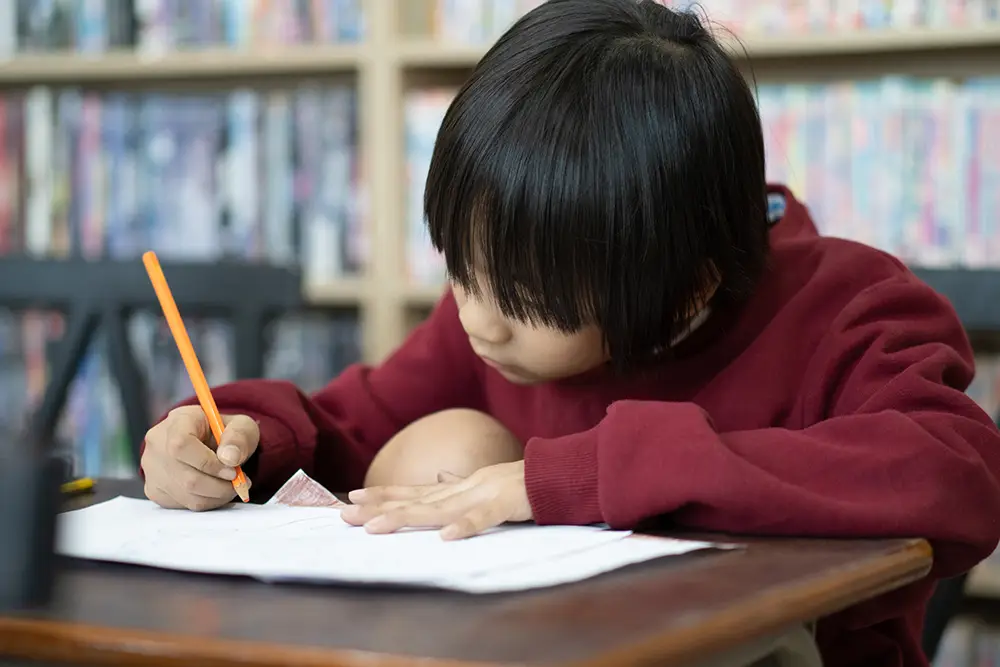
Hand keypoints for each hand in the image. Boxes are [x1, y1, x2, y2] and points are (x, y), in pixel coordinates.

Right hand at [141, 405, 257, 510]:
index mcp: (178, 420)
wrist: (209, 441)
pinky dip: (206, 502)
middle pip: (186, 477)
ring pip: (186, 494)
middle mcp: (158, 444)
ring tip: (232, 487)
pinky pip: (182, 504)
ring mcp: (152, 468)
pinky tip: (216, 491)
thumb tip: (230, 458)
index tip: (232, 470)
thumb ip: (239, 437)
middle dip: (219, 485)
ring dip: (216, 496)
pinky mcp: (155, 489)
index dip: (208, 463)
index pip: (181, 445)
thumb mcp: (241, 426)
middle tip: (239, 483)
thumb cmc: (224, 432)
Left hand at [341, 461, 531, 539]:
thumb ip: (460, 484)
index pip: (414, 491)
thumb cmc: (522, 482)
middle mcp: (462, 488)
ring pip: (438, 508)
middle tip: (345, 514)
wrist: (557, 472)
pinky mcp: (505, 504)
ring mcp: (482, 494)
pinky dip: (465, 526)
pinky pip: (483, 518)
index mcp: (458, 486)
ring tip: (377, 527)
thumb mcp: (485, 483)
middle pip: (415, 500)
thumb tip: (438, 478)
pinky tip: (447, 537)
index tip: (353, 497)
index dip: (384, 494)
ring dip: (406, 518)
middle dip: (379, 507)